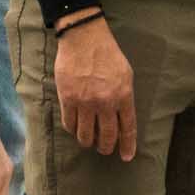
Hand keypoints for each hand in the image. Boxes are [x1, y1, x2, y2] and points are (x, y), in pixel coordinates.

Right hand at [53, 13, 138, 160]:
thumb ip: (124, 97)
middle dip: (106, 147)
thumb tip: (122, 118)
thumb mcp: (126, 74)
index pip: (127, 128)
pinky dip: (72, 130)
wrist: (83, 38)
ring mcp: (85, 102)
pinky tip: (75, 128)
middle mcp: (105, 102)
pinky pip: (69, 124)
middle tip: (104, 149)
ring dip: (88, 142)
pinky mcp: (67, 98)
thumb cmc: (107, 54)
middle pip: (106, 136)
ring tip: (88, 141)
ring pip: (85, 135)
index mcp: (123, 95)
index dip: (127, 145)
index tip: (126, 157)